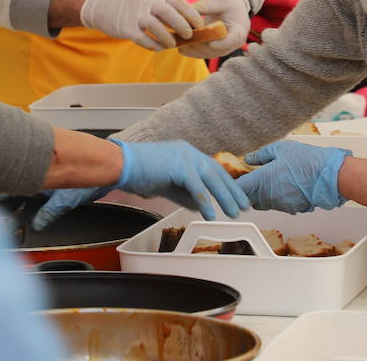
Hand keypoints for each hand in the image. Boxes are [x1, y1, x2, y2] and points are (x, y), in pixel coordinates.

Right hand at [33, 141, 249, 229]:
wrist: (121, 165)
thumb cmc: (140, 173)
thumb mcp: (168, 185)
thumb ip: (185, 194)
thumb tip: (201, 207)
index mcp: (187, 153)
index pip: (213, 169)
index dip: (226, 184)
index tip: (237, 197)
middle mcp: (189, 152)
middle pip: (217, 173)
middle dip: (232, 191)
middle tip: (244, 206)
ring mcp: (184, 157)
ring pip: (211, 178)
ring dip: (224, 197)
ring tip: (233, 213)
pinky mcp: (177, 166)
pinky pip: (196, 186)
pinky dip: (205, 201)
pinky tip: (210, 214)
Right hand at [80, 0, 201, 50]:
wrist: (101, 4)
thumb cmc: (131, 2)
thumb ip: (166, 3)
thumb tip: (189, 17)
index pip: (178, 2)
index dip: (191, 14)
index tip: (199, 25)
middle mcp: (146, 2)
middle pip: (169, 14)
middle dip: (182, 26)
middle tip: (188, 35)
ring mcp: (135, 15)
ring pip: (157, 28)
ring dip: (168, 38)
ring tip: (172, 44)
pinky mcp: (126, 28)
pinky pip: (144, 39)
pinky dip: (154, 45)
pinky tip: (159, 48)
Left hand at [178, 0, 250, 57]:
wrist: (231, 8)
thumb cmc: (227, 2)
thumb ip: (205, 5)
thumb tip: (187, 9)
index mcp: (239, 30)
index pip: (234, 40)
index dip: (222, 43)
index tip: (210, 43)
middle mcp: (233, 43)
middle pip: (217, 49)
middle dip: (201, 46)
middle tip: (186, 42)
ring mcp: (223, 48)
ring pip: (208, 54)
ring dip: (193, 50)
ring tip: (179, 44)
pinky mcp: (214, 50)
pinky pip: (203, 53)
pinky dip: (192, 51)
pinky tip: (180, 47)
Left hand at [238, 140, 350, 213]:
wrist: (329, 177)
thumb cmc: (307, 160)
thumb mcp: (280, 148)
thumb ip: (261, 155)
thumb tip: (248, 158)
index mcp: (261, 180)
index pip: (237, 188)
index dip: (232, 185)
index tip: (232, 179)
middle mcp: (267, 196)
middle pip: (247, 199)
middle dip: (245, 191)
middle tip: (248, 179)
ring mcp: (279, 205)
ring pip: (261, 203)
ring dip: (260, 195)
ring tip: (267, 181)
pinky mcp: (290, 209)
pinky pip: (276, 205)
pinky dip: (275, 198)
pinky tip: (282, 186)